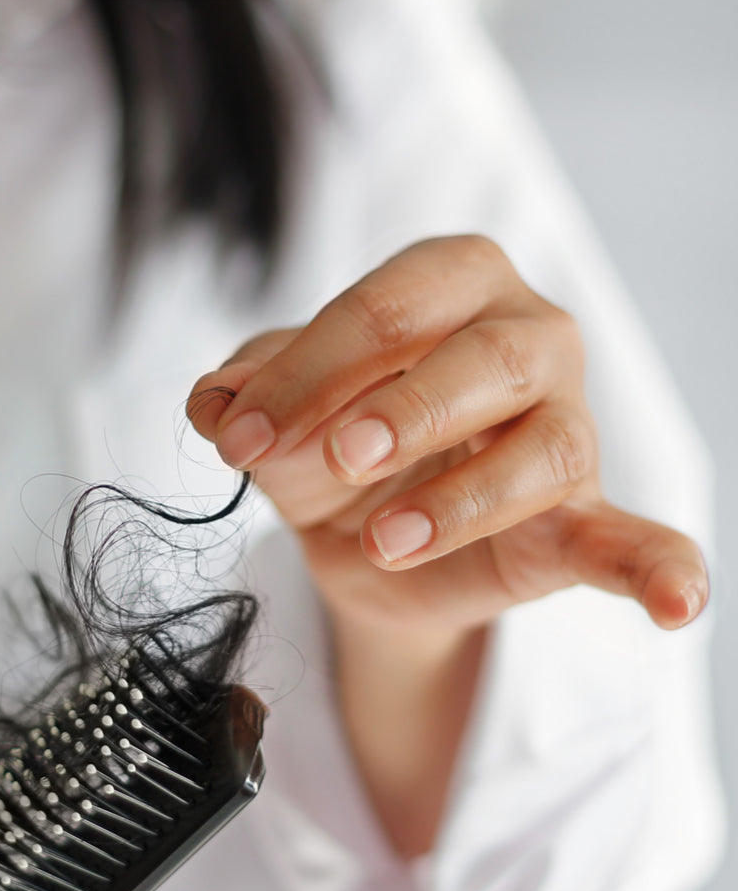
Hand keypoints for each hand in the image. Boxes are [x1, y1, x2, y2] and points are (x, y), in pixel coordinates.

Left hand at [188, 235, 707, 635]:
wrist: (358, 540)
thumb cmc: (325, 450)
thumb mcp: (274, 421)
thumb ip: (246, 398)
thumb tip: (212, 402)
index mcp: (449, 287)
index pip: (389, 307)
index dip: (309, 371)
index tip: (237, 437)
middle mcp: (525, 340)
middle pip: (487, 357)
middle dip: (404, 408)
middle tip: (338, 457)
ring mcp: (562, 430)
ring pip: (542, 450)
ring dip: (461, 500)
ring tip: (385, 541)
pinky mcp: (574, 521)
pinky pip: (629, 542)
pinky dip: (656, 568)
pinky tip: (678, 603)